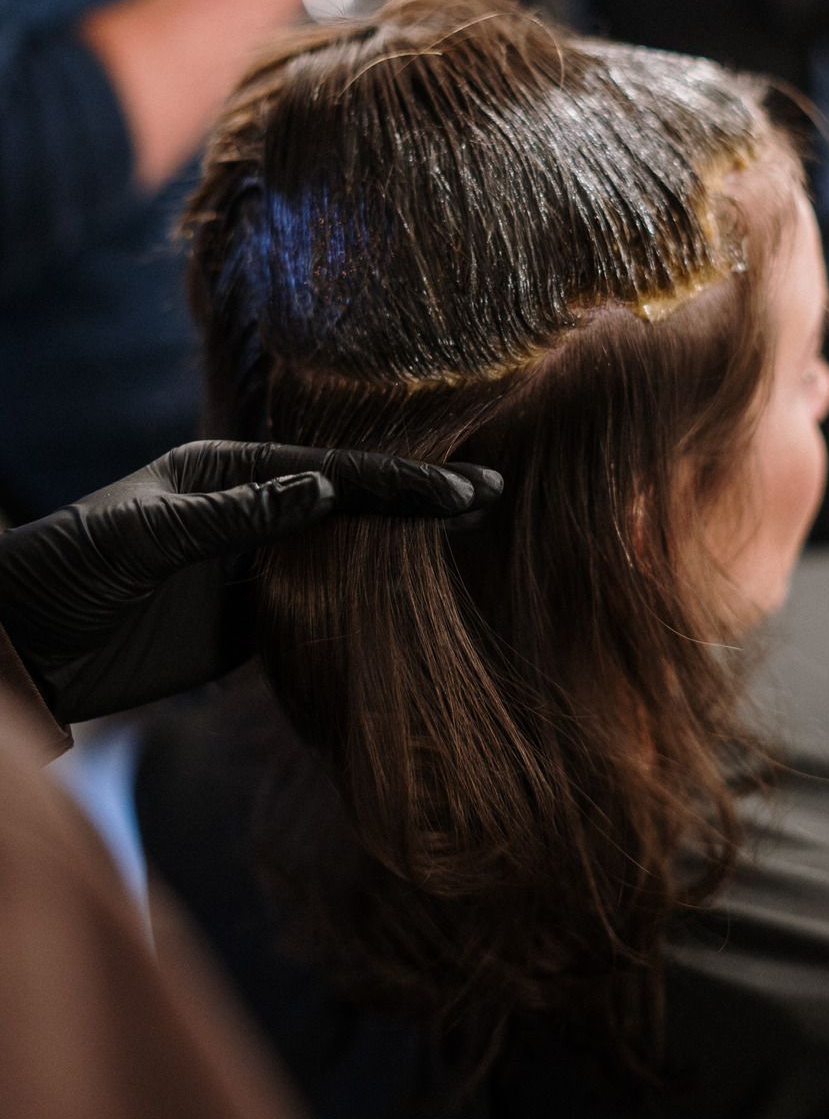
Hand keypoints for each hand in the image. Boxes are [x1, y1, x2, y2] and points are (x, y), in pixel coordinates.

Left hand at [0, 442, 500, 723]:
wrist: (23, 646)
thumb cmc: (68, 569)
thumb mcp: (146, 534)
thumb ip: (235, 516)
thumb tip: (327, 490)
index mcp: (226, 472)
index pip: (329, 472)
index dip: (397, 479)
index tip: (461, 486)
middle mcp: (248, 512)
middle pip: (348, 505)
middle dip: (418, 500)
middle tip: (492, 493)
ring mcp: (250, 569)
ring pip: (341, 555)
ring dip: (402, 550)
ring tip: (473, 536)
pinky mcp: (242, 626)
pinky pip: (315, 611)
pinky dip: (365, 607)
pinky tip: (412, 602)